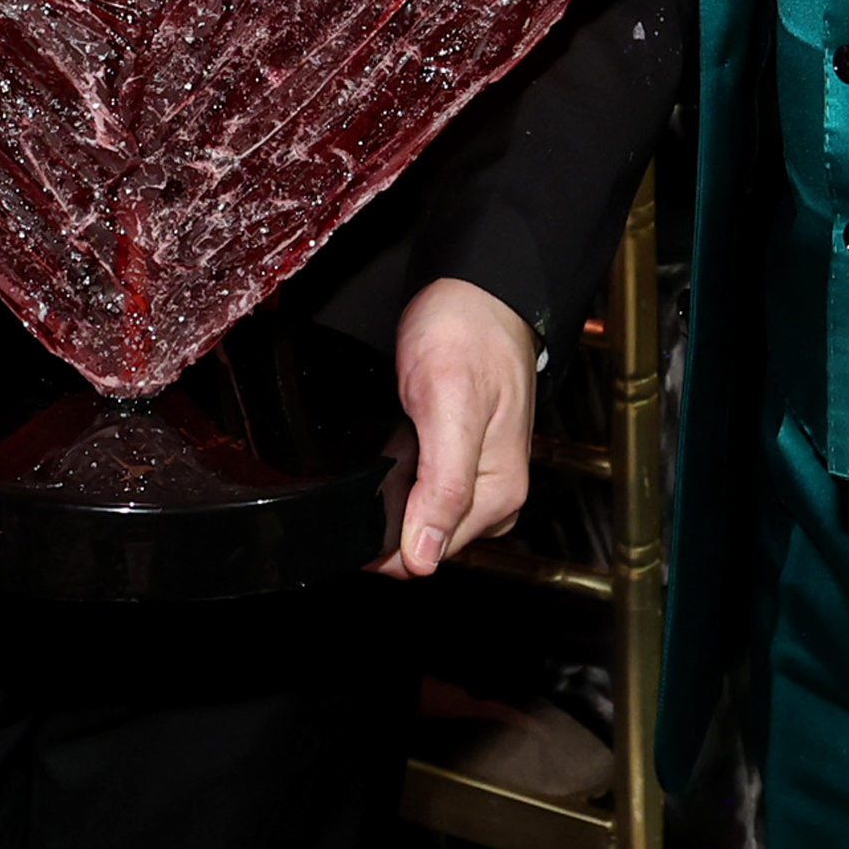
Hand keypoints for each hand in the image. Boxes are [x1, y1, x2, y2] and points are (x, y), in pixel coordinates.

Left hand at [382, 278, 537, 578]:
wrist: (477, 290)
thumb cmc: (468, 335)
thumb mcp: (450, 409)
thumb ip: (443, 488)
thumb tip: (424, 558)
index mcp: (498, 494)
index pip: (429, 554)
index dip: (384, 549)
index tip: (350, 526)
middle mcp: (493, 494)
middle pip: (424, 540)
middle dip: (387, 521)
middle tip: (365, 470)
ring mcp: (478, 476)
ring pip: (420, 516)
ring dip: (392, 500)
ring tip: (379, 454)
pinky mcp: (462, 457)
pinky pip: (422, 490)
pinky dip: (399, 480)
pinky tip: (389, 453)